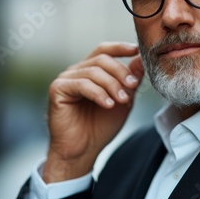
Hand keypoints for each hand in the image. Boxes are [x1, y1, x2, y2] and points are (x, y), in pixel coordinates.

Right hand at [42, 42, 143, 182]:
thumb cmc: (101, 126)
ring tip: (123, 100)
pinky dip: (99, 93)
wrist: (82, 151)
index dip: (120, 47)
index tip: (136, 50)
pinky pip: (82, 84)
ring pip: (94, 72)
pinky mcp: (57, 89)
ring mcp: (65, 79)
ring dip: (112, 85)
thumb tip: (141, 59)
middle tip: (134, 86)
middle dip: (121, 72)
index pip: (104, 51)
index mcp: (91, 71)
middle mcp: (77, 71)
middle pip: (102, 59)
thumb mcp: (123, 100)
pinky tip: (109, 105)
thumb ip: (131, 80)